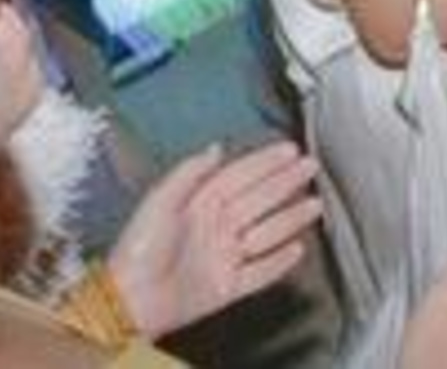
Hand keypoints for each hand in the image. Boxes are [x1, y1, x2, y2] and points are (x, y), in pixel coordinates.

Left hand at [106, 140, 323, 338]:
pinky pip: (261, 272)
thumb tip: (215, 147)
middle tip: (310, 167)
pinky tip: (296, 249)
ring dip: (291, 218)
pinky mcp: (228, 286)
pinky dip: (279, 262)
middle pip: (259, 200)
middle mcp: (216, 227)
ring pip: (266, 233)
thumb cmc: (138, 249)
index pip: (240, 176)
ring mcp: (224, 257)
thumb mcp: (160, 200)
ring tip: (315, 204)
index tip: (289, 150)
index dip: (265, 162)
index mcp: (199, 204)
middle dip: (286, 182)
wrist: (132, 298)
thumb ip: (190, 172)